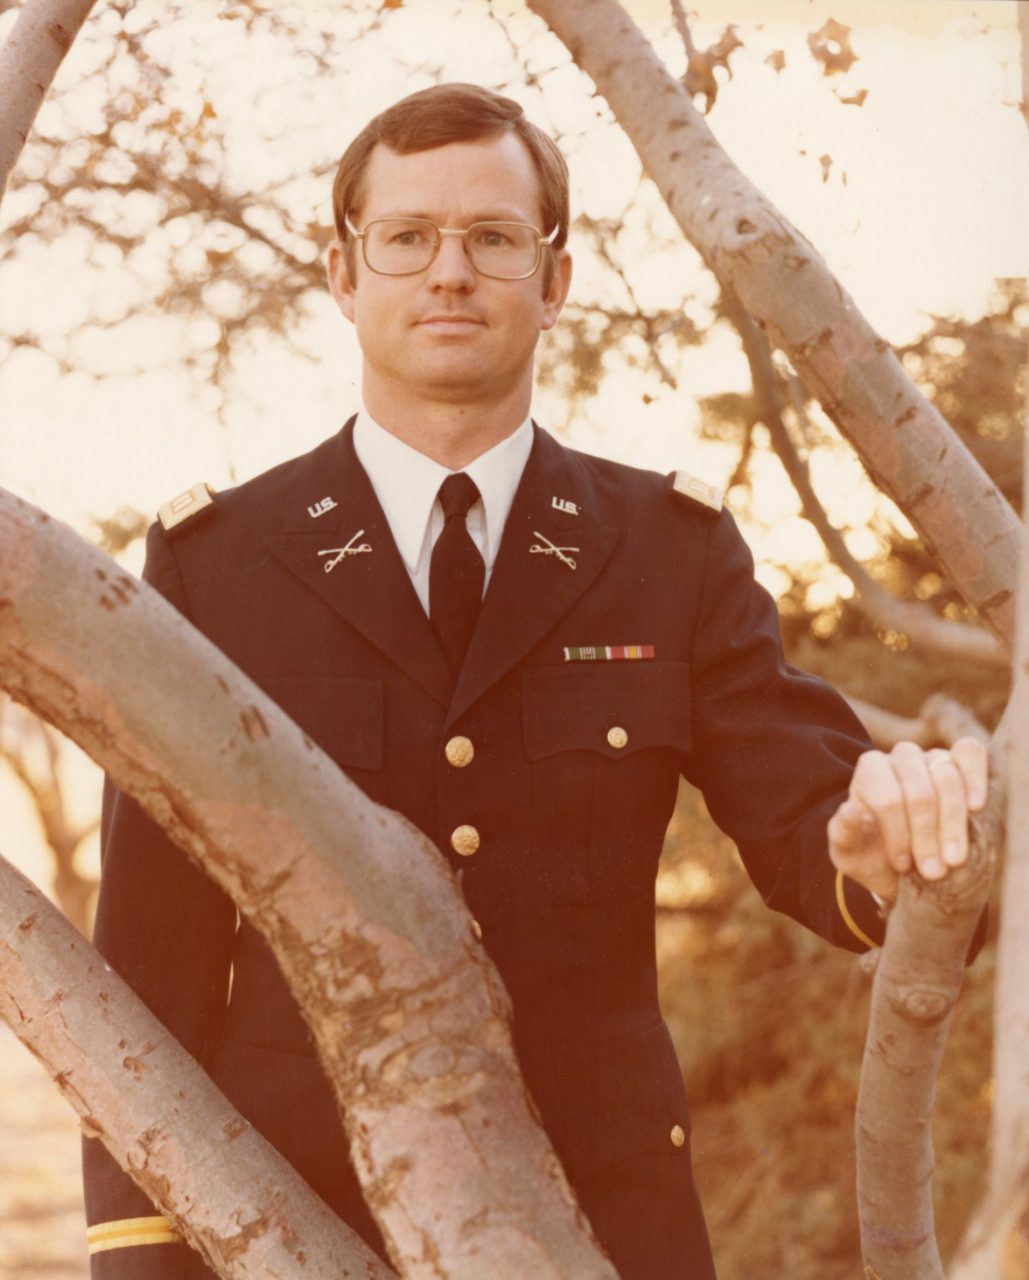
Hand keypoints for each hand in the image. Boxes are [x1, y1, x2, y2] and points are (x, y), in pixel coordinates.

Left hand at [828, 737, 988, 901]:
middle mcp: (901, 757)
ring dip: (953, 823)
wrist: (905, 864)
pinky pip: (971, 753)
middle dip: (927, 835)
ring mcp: (933, 756)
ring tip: (954, 860)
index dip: (897, 833)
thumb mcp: (850, 855)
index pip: (886, 797)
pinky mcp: (961, 761)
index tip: (902, 866)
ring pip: (948, 778)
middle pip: (920, 791)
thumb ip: (842, 834)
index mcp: (870, 771)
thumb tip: (850, 810)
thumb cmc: (874, 855)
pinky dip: (975, 777)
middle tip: (933, 871)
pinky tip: (976, 808)